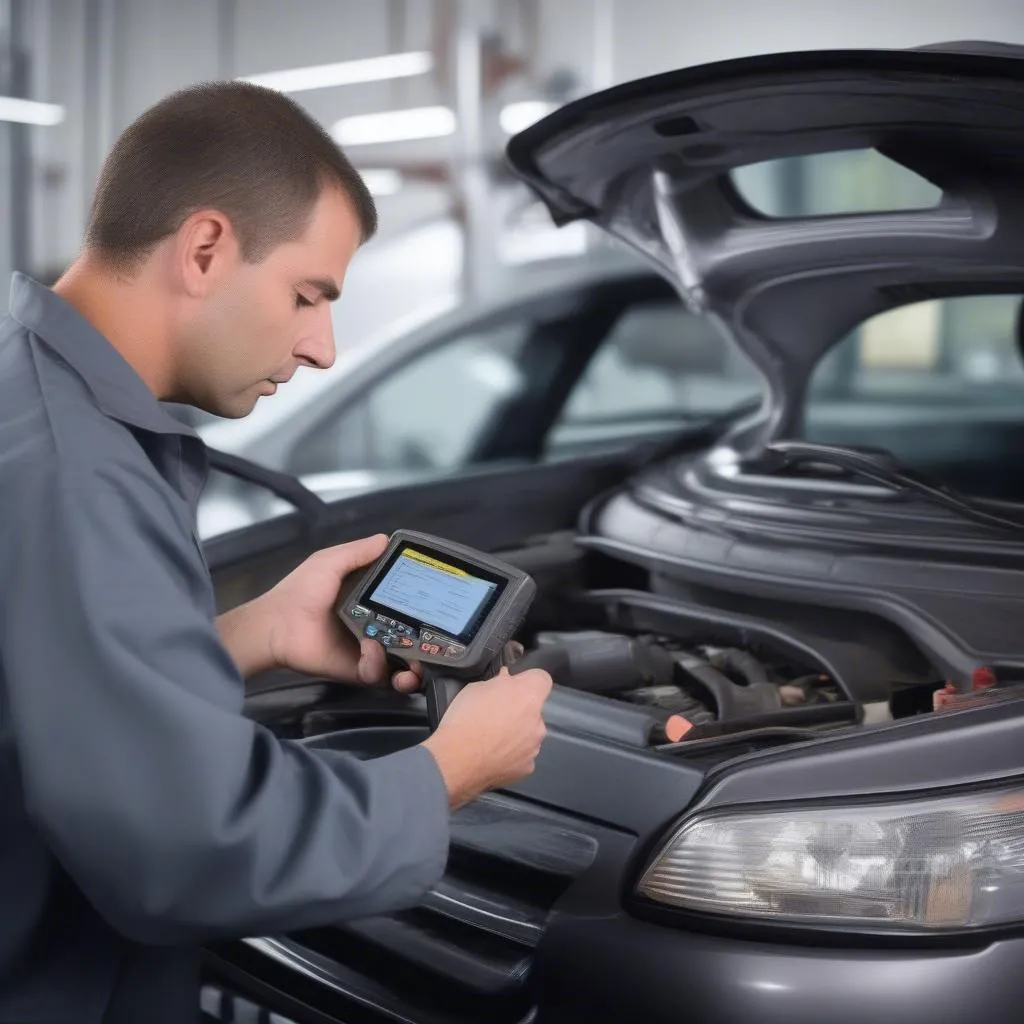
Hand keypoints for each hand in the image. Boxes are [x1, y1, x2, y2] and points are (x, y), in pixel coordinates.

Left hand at [223, 534, 419, 690]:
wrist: (276, 626)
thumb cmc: (302, 591)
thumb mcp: (330, 562)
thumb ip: (357, 552)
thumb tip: (386, 539)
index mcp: (371, 600)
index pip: (406, 603)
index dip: (423, 604)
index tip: (438, 602)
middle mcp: (376, 626)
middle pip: (412, 636)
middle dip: (429, 644)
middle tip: (440, 642)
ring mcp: (368, 651)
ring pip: (403, 663)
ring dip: (414, 666)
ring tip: (417, 664)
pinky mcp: (357, 670)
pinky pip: (379, 674)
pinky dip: (379, 665)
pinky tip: (370, 651)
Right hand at [421, 667, 552, 808]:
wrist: (456, 759)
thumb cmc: (464, 720)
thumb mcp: (476, 688)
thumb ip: (498, 682)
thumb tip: (506, 680)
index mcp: (529, 696)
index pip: (542, 679)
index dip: (527, 680)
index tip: (513, 686)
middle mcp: (538, 721)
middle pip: (534, 709)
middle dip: (520, 709)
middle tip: (496, 714)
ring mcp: (534, 746)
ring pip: (530, 733)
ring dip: (517, 732)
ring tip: (491, 737)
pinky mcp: (528, 767)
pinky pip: (523, 754)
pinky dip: (512, 753)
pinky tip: (493, 753)